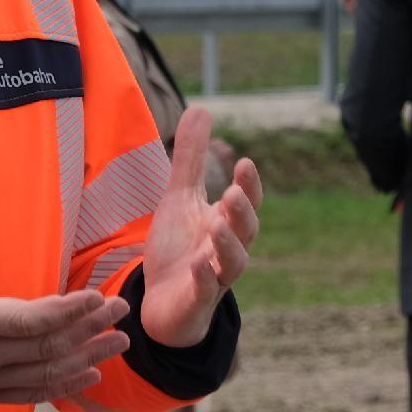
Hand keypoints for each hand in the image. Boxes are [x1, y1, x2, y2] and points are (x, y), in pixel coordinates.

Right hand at [0, 174, 130, 411]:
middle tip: (121, 311)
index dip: (66, 311)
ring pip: (45, 372)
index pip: (27, 320)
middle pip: (46, 345)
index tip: (95, 297)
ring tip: (119, 342)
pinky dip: (63, 385)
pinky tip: (90, 376)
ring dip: (86, 357)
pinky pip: (31, 393)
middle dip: (88, 329)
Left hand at [138, 107, 263, 347]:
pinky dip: (204, 279)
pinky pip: (205, 291)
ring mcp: (214, 278)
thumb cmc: (177, 247)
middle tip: (234, 193)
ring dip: (227, 244)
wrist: (161, 303)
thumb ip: (191, 157)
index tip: (244, 163)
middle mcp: (226, 251)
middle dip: (242, 213)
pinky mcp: (195, 302)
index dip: (250, 186)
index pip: (246, 203)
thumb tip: (201, 108)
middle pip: (246, 232)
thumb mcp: (179, 197)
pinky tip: (197, 265)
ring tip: (216, 224)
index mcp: (225, 224)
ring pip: (233, 264)